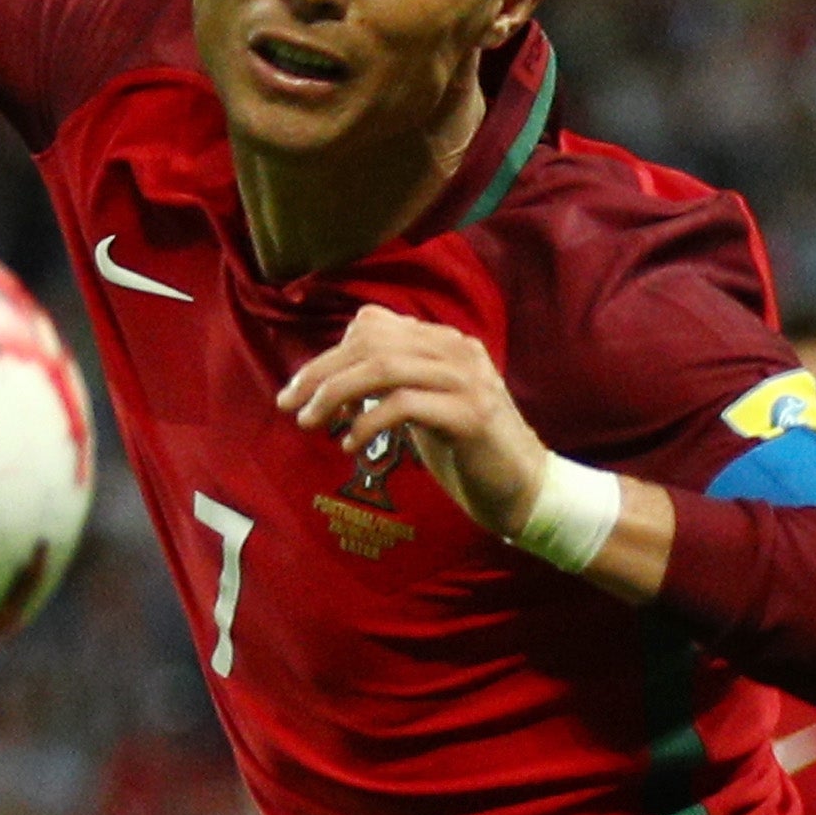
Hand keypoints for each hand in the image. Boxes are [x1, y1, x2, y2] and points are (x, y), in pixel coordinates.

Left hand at [277, 308, 552, 539]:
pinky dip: (367, 422)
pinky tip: (351, 444)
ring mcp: (466, 380)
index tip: (300, 390)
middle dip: (320, 373)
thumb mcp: (425, 406)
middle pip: (371, 343)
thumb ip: (392, 385)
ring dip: (335, 395)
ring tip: (311, 423)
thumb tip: (335, 384)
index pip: (373, 326)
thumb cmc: (468, 452)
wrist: (525, 488)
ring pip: (383, 367)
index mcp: (444, 342)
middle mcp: (456, 350)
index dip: (328, 354)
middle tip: (290, 405)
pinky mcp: (470, 416)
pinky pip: (404, 405)